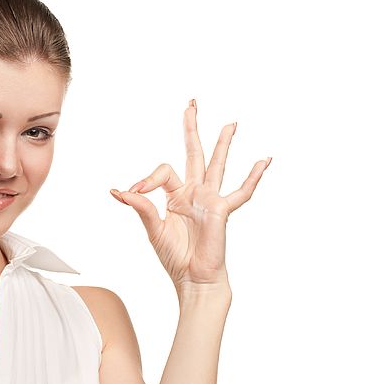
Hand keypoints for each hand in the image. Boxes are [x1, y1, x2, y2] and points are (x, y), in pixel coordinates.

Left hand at [110, 99, 270, 293]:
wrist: (192, 279)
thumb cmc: (174, 257)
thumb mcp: (153, 229)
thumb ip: (141, 206)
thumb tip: (118, 191)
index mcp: (175, 195)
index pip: (162, 172)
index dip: (147, 178)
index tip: (133, 191)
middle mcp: (194, 193)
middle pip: (193, 153)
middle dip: (192, 128)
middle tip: (192, 104)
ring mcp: (210, 199)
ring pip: (217, 164)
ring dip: (223, 143)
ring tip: (231, 123)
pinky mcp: (222, 210)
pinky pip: (241, 192)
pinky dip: (253, 177)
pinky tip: (265, 161)